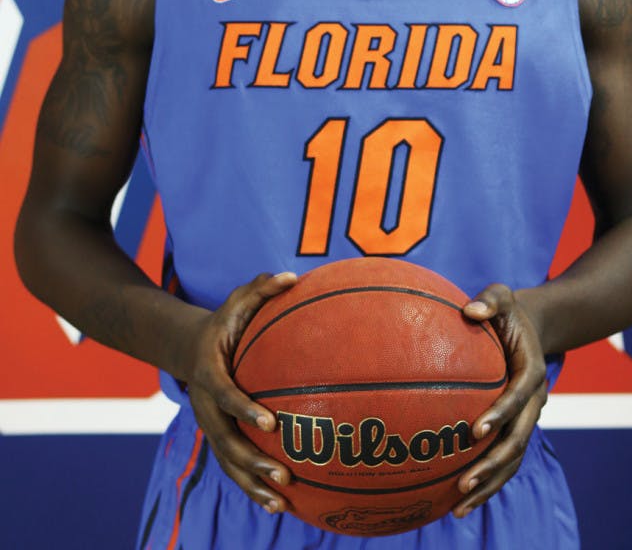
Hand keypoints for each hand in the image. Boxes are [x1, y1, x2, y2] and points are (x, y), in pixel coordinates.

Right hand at [186, 271, 296, 513]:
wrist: (190, 347)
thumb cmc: (224, 322)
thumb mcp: (237, 300)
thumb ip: (261, 287)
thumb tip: (292, 276)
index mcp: (210, 372)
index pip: (225, 394)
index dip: (245, 409)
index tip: (270, 423)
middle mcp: (205, 405)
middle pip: (225, 440)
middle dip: (251, 460)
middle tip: (283, 473)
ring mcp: (209, 424)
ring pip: (227, 461)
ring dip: (251, 484)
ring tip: (281, 502)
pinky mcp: (217, 437)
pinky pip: (232, 466)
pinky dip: (251, 487)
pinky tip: (278, 505)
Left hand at [453, 284, 547, 517]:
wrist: (531, 326)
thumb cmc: (508, 310)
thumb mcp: (502, 296)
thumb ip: (489, 300)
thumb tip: (469, 310)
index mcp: (532, 371)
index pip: (518, 397)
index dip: (501, 414)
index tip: (475, 430)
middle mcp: (534, 401)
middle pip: (517, 441)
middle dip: (492, 465)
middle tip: (462, 483)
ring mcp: (527, 418)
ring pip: (512, 460)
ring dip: (489, 484)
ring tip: (458, 507)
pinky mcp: (516, 427)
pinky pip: (503, 459)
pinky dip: (486, 481)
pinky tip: (457, 500)